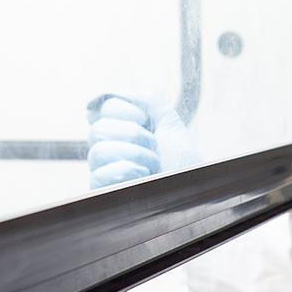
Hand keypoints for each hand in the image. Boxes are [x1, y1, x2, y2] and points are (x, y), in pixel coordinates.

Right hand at [86, 95, 200, 188]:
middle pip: (97, 130)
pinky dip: (126, 171)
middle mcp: (109, 154)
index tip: (144, 119)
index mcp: (120, 134)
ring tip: (152, 165)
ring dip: (135, 154)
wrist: (195, 192)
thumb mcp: (169, 124)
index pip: (100, 110)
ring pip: (98, 152)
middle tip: (153, 146)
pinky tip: (142, 179)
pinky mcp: (104, 197)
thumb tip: (112, 94)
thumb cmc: (184, 165)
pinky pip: (99, 176)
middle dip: (132, 134)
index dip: (121, 109)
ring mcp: (104, 176)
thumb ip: (147, 101)